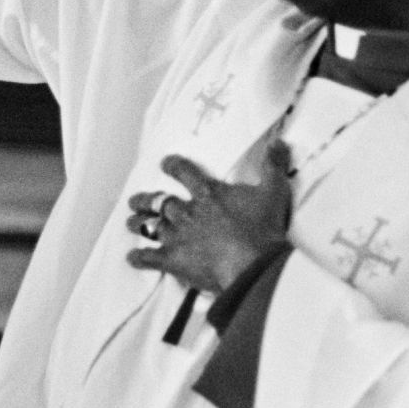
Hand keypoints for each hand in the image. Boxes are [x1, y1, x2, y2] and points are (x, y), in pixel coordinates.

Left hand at [125, 140, 292, 293]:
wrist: (252, 264)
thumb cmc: (262, 229)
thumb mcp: (274, 191)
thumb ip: (274, 166)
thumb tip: (279, 143)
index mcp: (208, 194)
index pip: (185, 172)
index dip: (173, 166)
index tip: (164, 163)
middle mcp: (188, 212)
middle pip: (160, 201)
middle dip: (146, 199)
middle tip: (135, 199)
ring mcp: (178, 236)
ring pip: (151, 225)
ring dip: (139, 223)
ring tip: (129, 222)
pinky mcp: (174, 260)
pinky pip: (150, 258)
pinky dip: (139, 258)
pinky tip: (131, 257)